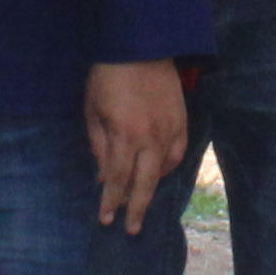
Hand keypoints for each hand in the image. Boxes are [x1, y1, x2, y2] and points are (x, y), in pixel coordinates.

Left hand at [82, 60, 187, 233]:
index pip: (117, 179)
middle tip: (131, 229)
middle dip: (136, 209)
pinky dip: (168, 167)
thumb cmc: (108, 76)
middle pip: (145, 184)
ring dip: (152, 188)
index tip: (106, 219)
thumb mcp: (93, 110)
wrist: (141, 45)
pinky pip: (178, 153)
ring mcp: (170, 130)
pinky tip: (158, 172)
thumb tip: (102, 176)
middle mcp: (151, 138)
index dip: (111, 201)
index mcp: (125, 135)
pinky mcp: (182, 121)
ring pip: (164, 170)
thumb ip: (99, 144)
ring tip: (141, 200)